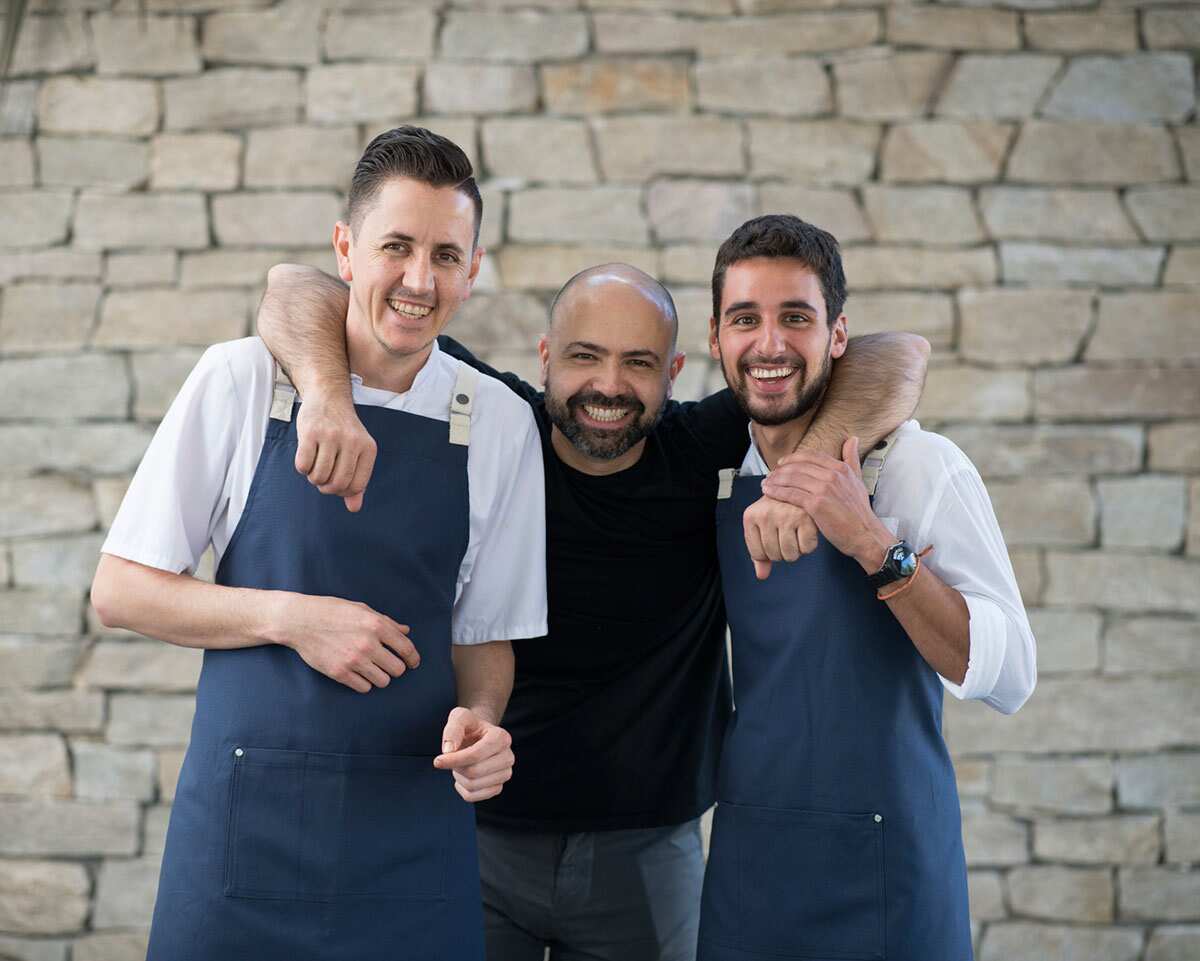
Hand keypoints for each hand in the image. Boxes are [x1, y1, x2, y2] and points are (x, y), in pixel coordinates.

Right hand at [272, 593, 418, 692]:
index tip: (413, 663)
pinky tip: (359, 673)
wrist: (300, 620)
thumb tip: (405, 631)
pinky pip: (364, 687)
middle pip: (397, 669)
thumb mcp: (362, 609)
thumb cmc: (332, 611)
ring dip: (380, 676)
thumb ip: (386, 622)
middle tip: (388, 664)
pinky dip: (364, 683)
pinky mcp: (339, 673)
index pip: (406, 649)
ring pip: (383, 681)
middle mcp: (367, 644)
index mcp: (376, 625)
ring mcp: (353, 660)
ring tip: (372, 668)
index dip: (413, 658)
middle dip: (396, 667)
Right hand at [295, 391, 376, 512]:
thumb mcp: (357, 451)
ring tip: (315, 466)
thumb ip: (357, 479)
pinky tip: (306, 456)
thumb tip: (354, 508)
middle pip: (337, 483)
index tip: (336, 484)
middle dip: (326, 487)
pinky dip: (302, 467)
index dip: (343, 491)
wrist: (329, 397)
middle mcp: (352, 441)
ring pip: (319, 476)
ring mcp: (331, 436)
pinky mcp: (310, 432)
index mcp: (368, 448)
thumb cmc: (343, 430)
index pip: (356, 486)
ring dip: (313, 477)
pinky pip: (303, 465)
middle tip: (322, 478)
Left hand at [433, 707, 513, 802]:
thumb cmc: (470, 726)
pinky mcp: (497, 787)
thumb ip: (453, 729)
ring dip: (459, 777)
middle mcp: (508, 757)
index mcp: (501, 737)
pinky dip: (462, 789)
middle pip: (474, 772)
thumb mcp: (459, 717)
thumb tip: (448, 751)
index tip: (438, 760)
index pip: (475, 756)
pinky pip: (473, 797)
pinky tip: (463, 777)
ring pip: (473, 786)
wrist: (479, 735)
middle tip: (453, 758)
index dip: (454, 760)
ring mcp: (505, 774)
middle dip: (456, 767)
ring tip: (461, 764)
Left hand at [742, 494, 819, 581]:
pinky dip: (809, 544)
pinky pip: (807, 548)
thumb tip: (762, 575)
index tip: (773, 538)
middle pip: (774, 556)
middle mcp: (766, 514)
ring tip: (796, 533)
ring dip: (796, 550)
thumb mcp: (762, 526)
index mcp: (751, 516)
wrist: (798, 486)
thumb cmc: (778, 508)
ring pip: (790, 555)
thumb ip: (759, 552)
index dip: (767, 553)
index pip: (757, 554)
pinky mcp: (806, 518)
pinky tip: (806, 531)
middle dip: (782, 552)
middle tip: (786, 534)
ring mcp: (786, 515)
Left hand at [760, 436, 892, 571]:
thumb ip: (852, 459)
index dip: (793, 458)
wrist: (865, 535)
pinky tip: (768, 492)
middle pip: (798, 466)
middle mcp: (833, 475)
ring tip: (766, 483)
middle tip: (770, 475)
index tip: (781, 464)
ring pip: (792, 478)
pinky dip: (777, 492)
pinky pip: (791, 494)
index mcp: (841, 468)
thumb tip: (852, 439)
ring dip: (775, 480)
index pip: (811, 456)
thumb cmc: (859, 512)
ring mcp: (824, 489)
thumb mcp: (858, 480)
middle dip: (781, 470)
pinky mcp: (816, 504)